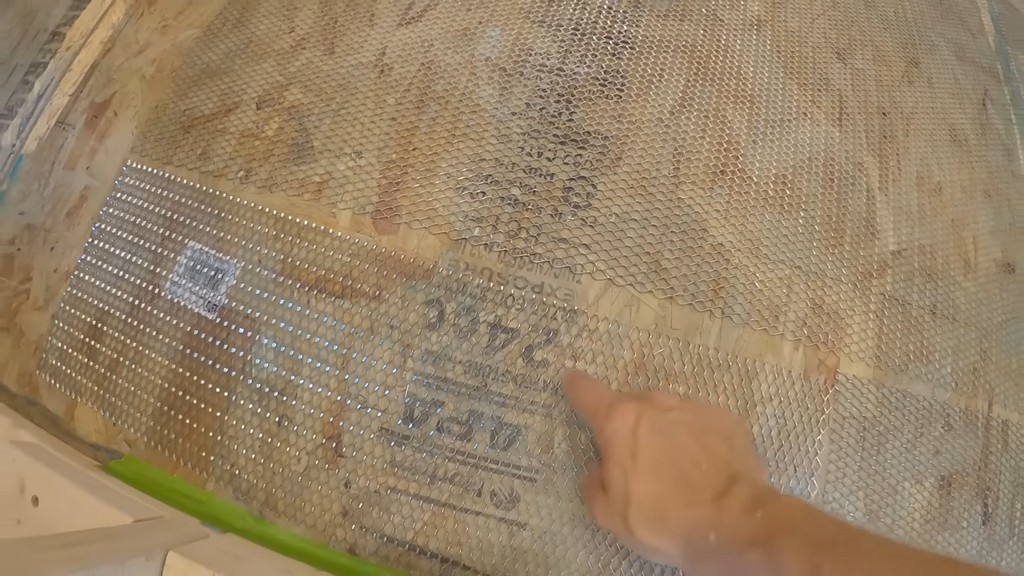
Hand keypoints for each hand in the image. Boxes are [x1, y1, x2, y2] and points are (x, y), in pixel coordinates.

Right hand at [563, 370, 769, 571]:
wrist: (734, 522)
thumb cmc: (664, 519)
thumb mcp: (610, 514)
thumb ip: (595, 485)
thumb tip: (600, 471)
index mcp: (620, 422)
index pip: (587, 394)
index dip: (576, 388)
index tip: (571, 381)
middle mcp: (655, 404)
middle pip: (632, 407)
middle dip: (629, 427)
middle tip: (636, 461)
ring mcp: (694, 408)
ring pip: (669, 414)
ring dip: (665, 432)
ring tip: (675, 468)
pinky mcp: (727, 419)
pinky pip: (700, 424)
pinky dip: (697, 439)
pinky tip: (703, 467)